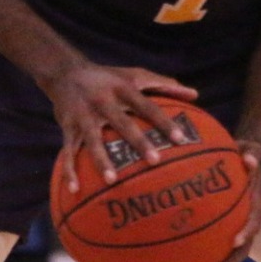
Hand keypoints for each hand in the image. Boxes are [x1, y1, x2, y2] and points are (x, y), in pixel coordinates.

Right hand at [44, 63, 196, 192]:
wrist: (64, 71)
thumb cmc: (109, 78)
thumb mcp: (136, 75)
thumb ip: (165, 84)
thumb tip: (195, 95)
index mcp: (123, 89)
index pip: (147, 106)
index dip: (164, 122)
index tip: (181, 139)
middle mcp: (103, 101)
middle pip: (122, 123)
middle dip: (138, 141)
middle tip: (155, 161)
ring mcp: (83, 115)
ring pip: (92, 140)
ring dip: (101, 160)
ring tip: (112, 181)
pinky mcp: (67, 126)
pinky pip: (68, 150)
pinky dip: (69, 170)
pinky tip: (75, 190)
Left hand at [207, 140, 260, 261]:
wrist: (244, 162)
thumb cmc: (244, 154)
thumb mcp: (251, 149)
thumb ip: (253, 152)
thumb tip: (249, 159)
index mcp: (257, 203)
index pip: (254, 220)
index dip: (247, 231)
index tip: (236, 240)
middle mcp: (250, 220)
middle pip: (243, 247)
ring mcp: (238, 227)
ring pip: (230, 254)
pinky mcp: (226, 229)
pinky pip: (216, 246)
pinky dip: (203, 259)